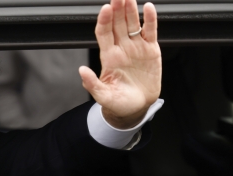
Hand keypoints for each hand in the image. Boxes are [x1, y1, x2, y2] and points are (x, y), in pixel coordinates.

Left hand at [79, 0, 161, 128]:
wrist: (137, 108)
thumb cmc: (118, 103)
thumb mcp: (103, 96)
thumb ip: (92, 84)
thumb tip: (81, 71)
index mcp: (108, 57)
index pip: (104, 33)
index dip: (104, 20)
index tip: (105, 9)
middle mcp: (121, 49)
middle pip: (118, 23)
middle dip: (117, 8)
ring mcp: (136, 48)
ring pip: (132, 23)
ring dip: (131, 9)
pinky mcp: (150, 51)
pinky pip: (150, 31)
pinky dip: (150, 20)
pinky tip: (148, 8)